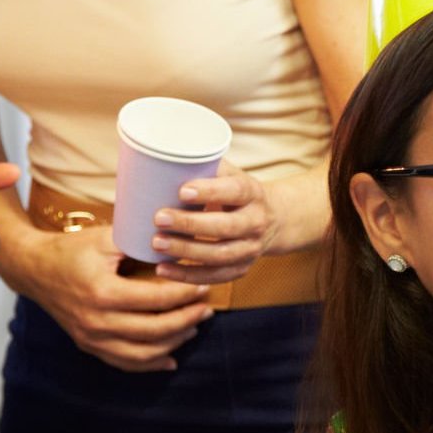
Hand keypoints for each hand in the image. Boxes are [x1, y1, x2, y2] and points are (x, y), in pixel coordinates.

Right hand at [5, 225, 210, 372]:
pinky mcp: (88, 345)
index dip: (185, 295)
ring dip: (174, 343)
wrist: (34, 269)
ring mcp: (91, 337)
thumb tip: (181, 247)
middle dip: (187, 321)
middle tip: (206, 309)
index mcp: (102, 291)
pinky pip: (125, 362)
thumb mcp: (106, 238)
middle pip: (155, 331)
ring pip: (143, 354)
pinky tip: (171, 358)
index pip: (156, 299)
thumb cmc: (73, 249)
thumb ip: (141, 244)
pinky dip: (151, 364)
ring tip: (193, 327)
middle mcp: (96, 320)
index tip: (204, 287)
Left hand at [152, 162, 277, 284]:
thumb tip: (162, 156)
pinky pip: (215, 276)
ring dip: (186, 251)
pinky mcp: (241, 268)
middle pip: (225, 227)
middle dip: (190, 224)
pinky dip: (187, 276)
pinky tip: (163, 269)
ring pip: (219, 255)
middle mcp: (256, 222)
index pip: (235, 192)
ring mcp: (250, 248)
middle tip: (159, 218)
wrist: (275, 219)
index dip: (210, 192)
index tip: (182, 191)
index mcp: (253, 194)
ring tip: (157, 243)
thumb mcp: (232, 174)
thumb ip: (206, 166)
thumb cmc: (238, 192)